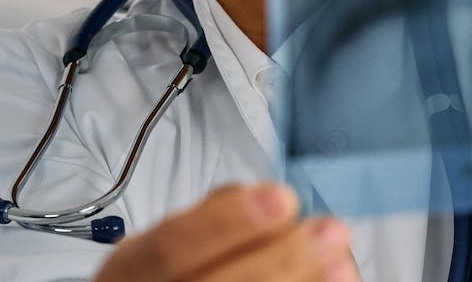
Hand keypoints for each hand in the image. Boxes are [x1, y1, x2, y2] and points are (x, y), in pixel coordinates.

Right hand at [94, 184, 358, 281]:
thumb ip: (211, 218)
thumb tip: (266, 198)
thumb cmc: (175, 276)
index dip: (223, 224)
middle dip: (278, 259)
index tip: (281, 198)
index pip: (167, 249)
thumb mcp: (167, 242)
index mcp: (130, 273)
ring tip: (341, 262)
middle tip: (330, 231)